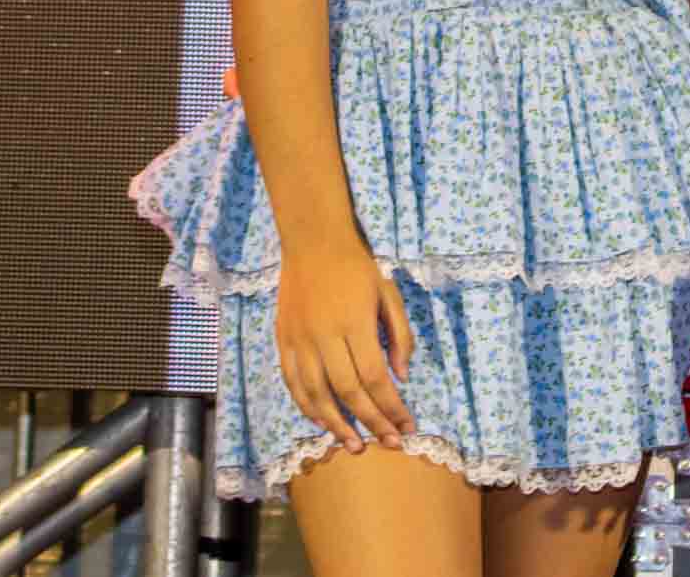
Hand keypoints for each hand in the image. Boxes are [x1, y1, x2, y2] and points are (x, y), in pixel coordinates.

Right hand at [275, 238, 416, 452]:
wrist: (313, 242)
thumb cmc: (357, 268)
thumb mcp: (388, 294)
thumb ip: (400, 336)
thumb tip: (402, 377)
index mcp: (355, 323)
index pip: (375, 377)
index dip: (391, 408)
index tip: (406, 427)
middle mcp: (325, 336)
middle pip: (349, 392)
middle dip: (372, 422)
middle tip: (389, 444)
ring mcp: (300, 340)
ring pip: (316, 394)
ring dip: (336, 425)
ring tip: (354, 446)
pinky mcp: (283, 340)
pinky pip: (293, 383)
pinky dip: (307, 407)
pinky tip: (323, 422)